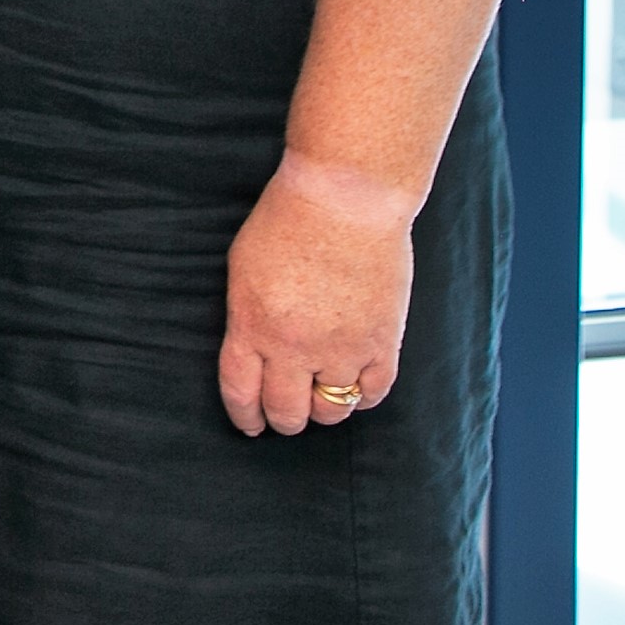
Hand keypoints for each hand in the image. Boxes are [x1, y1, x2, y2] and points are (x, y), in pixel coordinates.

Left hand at [219, 153, 416, 436]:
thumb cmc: (285, 223)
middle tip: (286, 416)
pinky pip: (373, 393)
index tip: (250, 426)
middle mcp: (295, 347)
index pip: (242, 392)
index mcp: (252, 326)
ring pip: (332, 410)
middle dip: (283, 419)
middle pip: (288, 412)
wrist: (345, 199)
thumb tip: (253, 354)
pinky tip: (355, 388)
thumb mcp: (242, 271)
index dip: (245, 416)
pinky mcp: (382, 343)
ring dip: (324, 410)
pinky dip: (362, 397)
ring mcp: (342, 348)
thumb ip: (246, 318)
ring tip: (321, 398)